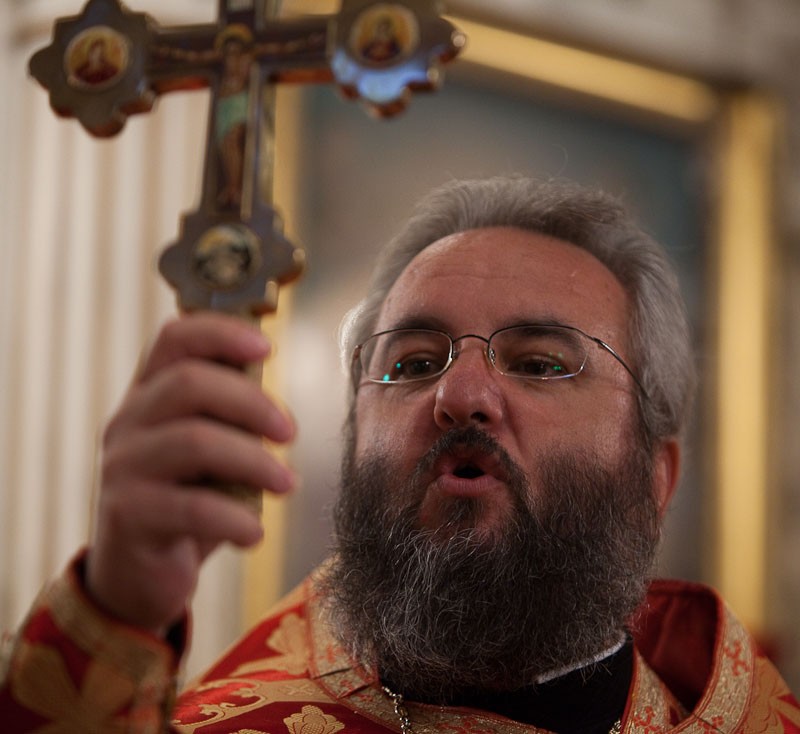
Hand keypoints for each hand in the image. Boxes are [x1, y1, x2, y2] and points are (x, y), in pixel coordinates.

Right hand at [86, 313, 295, 632]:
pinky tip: (256, 533)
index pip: (174, 338)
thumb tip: (279, 410)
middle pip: (188, 383)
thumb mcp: (208, 453)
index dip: (221, 333)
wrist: (137, 575)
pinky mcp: (128, 515)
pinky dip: (236, 519)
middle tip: (290, 434)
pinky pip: (192, 507)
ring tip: (287, 485)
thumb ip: (230, 423)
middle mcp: (127, 423)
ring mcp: (122, 468)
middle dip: (252, 403)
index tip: (267, 348)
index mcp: (148, 395)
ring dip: (254, 461)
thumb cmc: (185, 500)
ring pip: (194, 442)